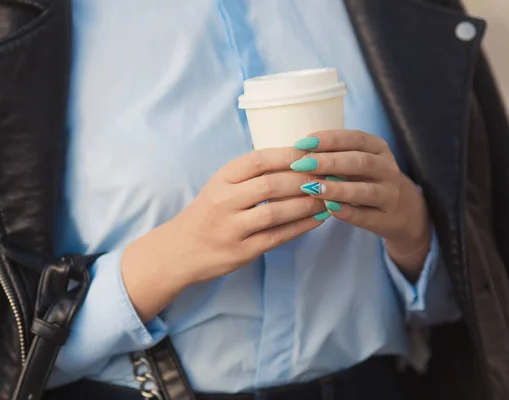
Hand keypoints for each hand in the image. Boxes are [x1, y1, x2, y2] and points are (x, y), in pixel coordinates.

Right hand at [122, 147, 326, 320]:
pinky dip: (301, 226)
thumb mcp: (219, 186)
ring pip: (276, 212)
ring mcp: (232, 228)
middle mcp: (224, 201)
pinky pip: (278, 237)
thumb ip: (249, 175)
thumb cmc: (206, 214)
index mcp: (220, 180)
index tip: (313, 151)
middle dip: (304, 179)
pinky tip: (319, 218)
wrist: (179, 251)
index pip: (257, 160)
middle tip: (329, 175)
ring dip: (307, 203)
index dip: (288, 154)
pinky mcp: (241, 251)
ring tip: (329, 196)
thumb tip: (295, 158)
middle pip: (270, 184)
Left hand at [291, 131, 431, 280]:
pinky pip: (366, 215)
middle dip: (329, 162)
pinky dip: (347, 212)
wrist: (404, 213)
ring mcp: (390, 195)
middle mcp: (388, 169)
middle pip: (360, 162)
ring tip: (311, 187)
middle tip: (302, 164)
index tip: (303, 142)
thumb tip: (296, 151)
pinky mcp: (387, 219)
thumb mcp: (358, 162)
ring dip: (337, 188)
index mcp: (379, 149)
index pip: (355, 138)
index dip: (330, 139)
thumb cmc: (368, 181)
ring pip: (365, 190)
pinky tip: (328, 208)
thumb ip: (335, 156)